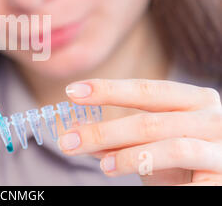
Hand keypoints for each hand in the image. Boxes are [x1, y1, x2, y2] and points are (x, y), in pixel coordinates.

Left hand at [58, 79, 221, 185]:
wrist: (217, 180)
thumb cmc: (183, 161)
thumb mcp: (151, 143)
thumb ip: (120, 138)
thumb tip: (78, 134)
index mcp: (194, 99)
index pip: (146, 90)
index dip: (108, 90)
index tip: (72, 92)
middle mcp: (212, 118)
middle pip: (149, 121)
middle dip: (103, 131)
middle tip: (68, 141)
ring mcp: (221, 149)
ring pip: (170, 148)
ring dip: (128, 157)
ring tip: (102, 166)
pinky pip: (191, 184)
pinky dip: (159, 181)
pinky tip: (139, 183)